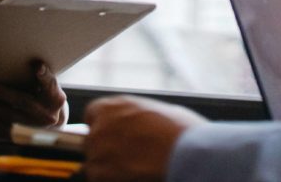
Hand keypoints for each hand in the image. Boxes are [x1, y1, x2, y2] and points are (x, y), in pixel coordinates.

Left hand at [0, 60, 66, 136]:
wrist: (52, 124)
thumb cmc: (44, 96)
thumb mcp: (47, 86)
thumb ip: (37, 78)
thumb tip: (15, 59)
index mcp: (55, 97)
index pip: (49, 84)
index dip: (44, 75)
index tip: (37, 66)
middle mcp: (47, 114)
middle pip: (25, 102)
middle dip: (5, 95)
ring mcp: (35, 128)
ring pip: (10, 118)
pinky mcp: (22, 137)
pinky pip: (2, 129)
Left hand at [83, 95, 206, 181]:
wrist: (188, 154)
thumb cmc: (182, 132)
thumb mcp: (161, 111)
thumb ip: (141, 116)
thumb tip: (144, 123)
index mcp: (112, 106)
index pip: (92, 115)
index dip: (104, 126)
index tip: (114, 136)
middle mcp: (100, 126)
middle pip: (92, 140)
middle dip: (106, 149)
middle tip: (129, 158)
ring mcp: (98, 150)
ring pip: (95, 163)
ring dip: (109, 168)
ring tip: (134, 170)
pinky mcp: (100, 173)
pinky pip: (99, 178)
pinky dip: (111, 180)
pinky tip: (132, 177)